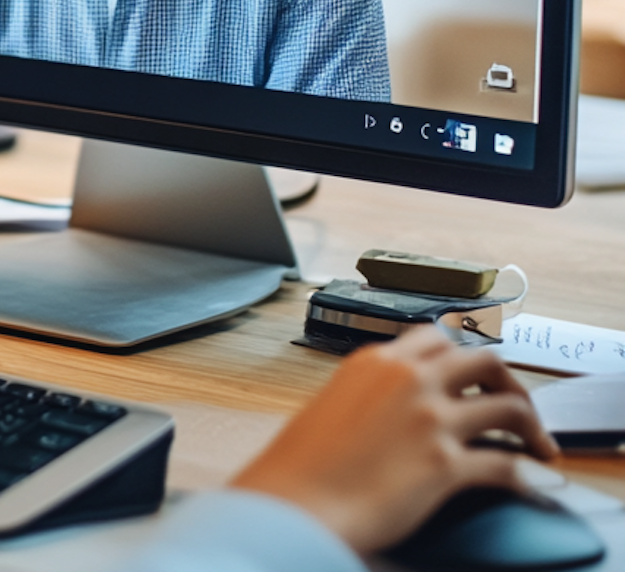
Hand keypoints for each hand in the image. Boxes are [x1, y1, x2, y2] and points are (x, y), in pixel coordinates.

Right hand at [231, 327, 557, 553]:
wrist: (296, 499)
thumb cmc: (304, 462)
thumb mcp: (334, 402)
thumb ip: (371, 392)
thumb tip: (395, 407)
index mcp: (375, 360)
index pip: (436, 338)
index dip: (465, 356)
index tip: (479, 373)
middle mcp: (407, 379)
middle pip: (482, 359)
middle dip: (509, 381)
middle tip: (517, 406)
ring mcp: (428, 417)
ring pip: (507, 404)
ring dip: (532, 426)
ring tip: (539, 446)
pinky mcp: (444, 464)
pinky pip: (505, 463)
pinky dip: (522, 474)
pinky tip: (523, 483)